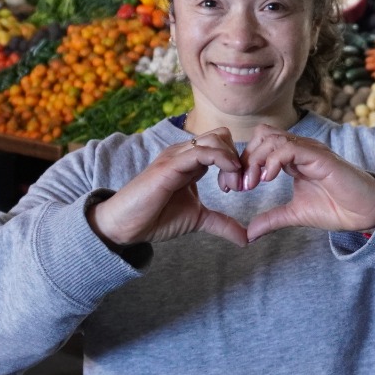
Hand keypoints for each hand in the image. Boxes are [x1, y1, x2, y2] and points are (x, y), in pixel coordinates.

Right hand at [90, 128, 248, 247]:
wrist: (127, 226)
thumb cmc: (157, 218)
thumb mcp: (199, 219)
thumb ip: (222, 224)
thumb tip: (247, 239)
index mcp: (191, 162)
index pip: (222, 146)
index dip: (238, 163)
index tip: (241, 187)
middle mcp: (184, 154)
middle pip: (222, 136)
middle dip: (238, 157)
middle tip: (239, 185)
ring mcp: (176, 156)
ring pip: (214, 139)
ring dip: (232, 159)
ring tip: (232, 185)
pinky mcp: (170, 165)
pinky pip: (200, 151)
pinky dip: (221, 159)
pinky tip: (228, 176)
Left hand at [241, 124, 374, 242]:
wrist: (366, 212)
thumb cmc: (336, 209)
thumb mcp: (295, 215)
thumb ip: (271, 219)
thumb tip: (248, 234)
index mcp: (293, 159)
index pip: (259, 146)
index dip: (242, 163)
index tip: (232, 188)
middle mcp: (300, 149)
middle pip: (261, 136)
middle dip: (245, 159)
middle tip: (239, 186)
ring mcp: (310, 150)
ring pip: (272, 138)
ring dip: (256, 159)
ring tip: (251, 184)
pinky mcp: (319, 156)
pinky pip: (290, 147)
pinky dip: (273, 160)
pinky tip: (268, 179)